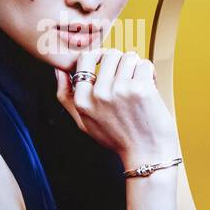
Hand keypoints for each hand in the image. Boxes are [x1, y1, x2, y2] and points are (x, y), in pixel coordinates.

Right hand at [55, 48, 180, 168]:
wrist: (147, 155)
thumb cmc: (118, 139)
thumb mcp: (84, 122)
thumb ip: (66, 96)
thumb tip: (58, 70)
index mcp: (82, 100)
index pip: (84, 59)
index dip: (100, 56)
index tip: (110, 65)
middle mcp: (99, 93)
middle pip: (110, 54)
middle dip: (122, 62)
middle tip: (129, 76)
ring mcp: (120, 90)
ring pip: (129, 57)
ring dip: (137, 67)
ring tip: (140, 83)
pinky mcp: (141, 89)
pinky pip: (145, 64)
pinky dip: (150, 73)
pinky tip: (151, 86)